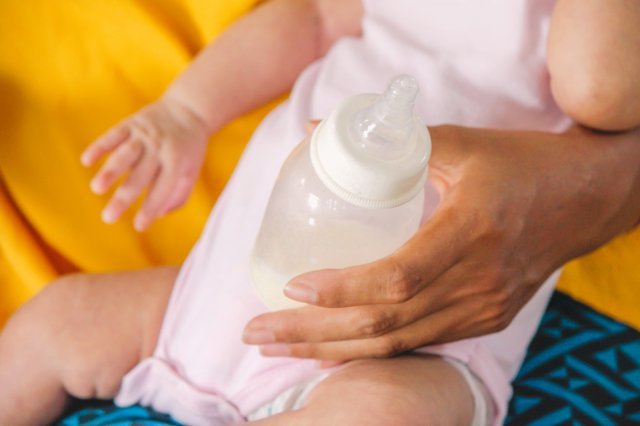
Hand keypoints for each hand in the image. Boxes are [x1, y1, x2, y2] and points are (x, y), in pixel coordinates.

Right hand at [81, 94, 208, 230]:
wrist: (189, 110)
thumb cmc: (188, 149)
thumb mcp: (191, 171)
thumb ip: (178, 196)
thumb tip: (158, 215)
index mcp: (177, 163)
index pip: (162, 190)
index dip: (150, 209)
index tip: (139, 226)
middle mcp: (160, 149)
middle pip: (139, 177)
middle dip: (123, 198)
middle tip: (108, 218)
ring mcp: (145, 135)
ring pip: (124, 154)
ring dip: (110, 171)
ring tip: (96, 188)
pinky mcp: (132, 123)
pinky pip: (113, 135)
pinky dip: (99, 146)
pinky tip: (86, 160)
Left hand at [243, 124, 639, 360]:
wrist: (585, 199)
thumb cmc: (521, 164)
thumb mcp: (462, 143)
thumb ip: (392, 141)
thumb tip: (315, 131)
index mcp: (472, 231)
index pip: (397, 278)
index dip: (341, 288)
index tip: (291, 285)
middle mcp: (478, 283)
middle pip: (385, 323)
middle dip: (312, 332)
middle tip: (257, 332)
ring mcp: (483, 309)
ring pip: (397, 344)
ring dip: (330, 350)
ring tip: (277, 347)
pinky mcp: (484, 320)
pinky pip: (417, 344)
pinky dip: (369, 350)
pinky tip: (329, 349)